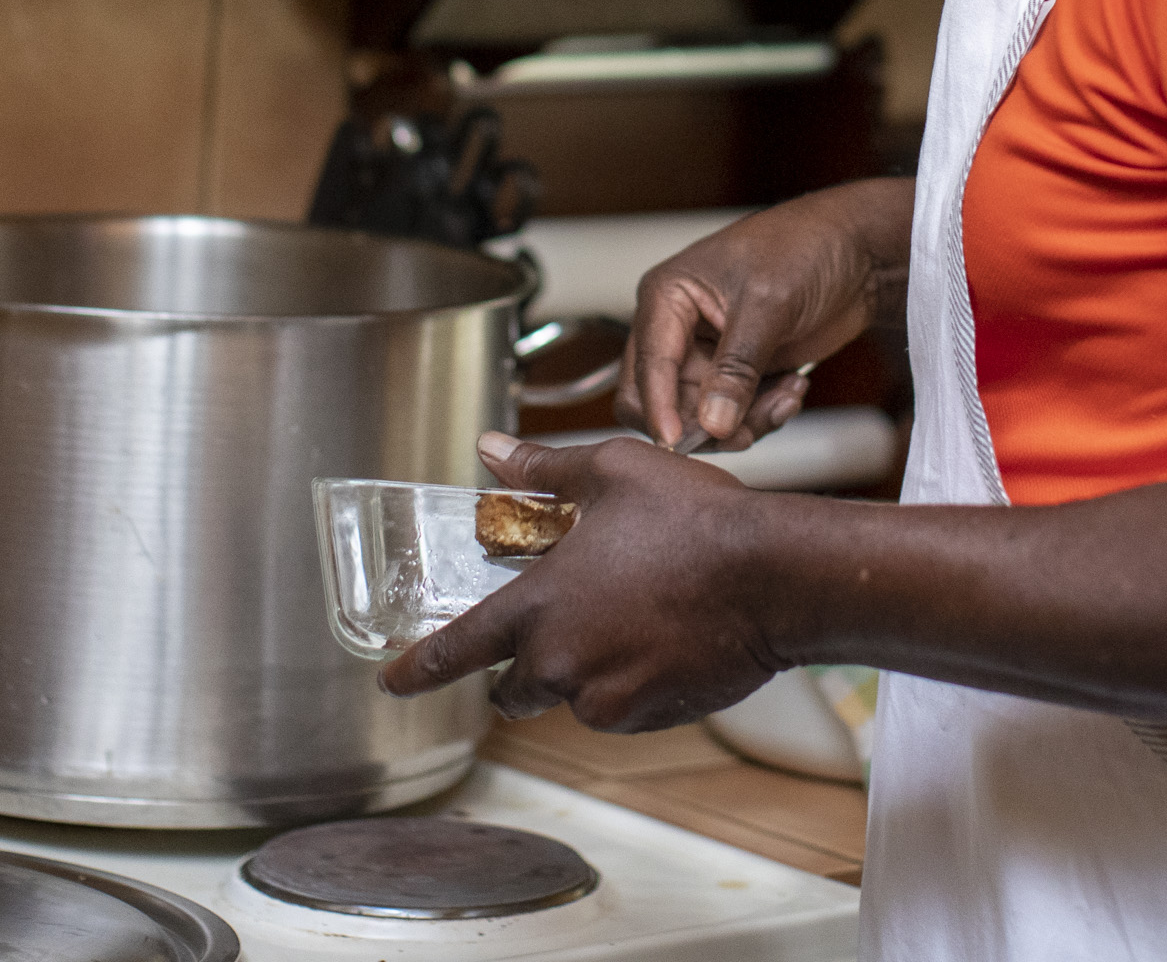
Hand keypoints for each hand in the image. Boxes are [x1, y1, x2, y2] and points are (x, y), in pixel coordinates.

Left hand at [378, 433, 780, 729]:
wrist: (773, 576)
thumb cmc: (694, 519)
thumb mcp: (611, 473)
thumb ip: (541, 469)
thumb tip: (490, 451)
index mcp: (539, 605)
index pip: (456, 649)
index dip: (417, 669)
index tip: (392, 682)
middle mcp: (562, 662)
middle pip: (513, 688)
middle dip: (525, 666)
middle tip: (565, 623)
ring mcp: (605, 696)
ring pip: (573, 694)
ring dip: (585, 667)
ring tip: (636, 615)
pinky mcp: (647, 716)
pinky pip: (620, 706)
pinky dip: (629, 681)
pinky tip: (665, 637)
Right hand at [618, 178, 909, 451]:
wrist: (858, 254)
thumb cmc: (806, 248)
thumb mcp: (767, 305)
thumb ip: (737, 368)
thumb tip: (712, 423)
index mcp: (667, 296)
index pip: (648, 365)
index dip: (659, 407)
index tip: (677, 442)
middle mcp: (678, 328)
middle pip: (664, 401)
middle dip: (705, 423)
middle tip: (746, 430)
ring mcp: (709, 353)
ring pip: (702, 417)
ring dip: (746, 419)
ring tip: (786, 395)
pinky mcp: (739, 373)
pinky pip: (735, 416)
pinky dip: (763, 414)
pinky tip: (792, 388)